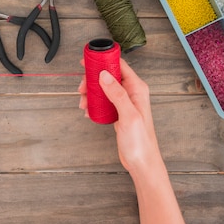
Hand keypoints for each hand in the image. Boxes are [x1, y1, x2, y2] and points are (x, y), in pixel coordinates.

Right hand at [78, 59, 159, 174]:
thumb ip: (117, 94)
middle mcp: (131, 93)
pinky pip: (103, 100)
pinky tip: (88, 110)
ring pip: (103, 88)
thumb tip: (105, 75)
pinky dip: (93, 103)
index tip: (88, 61)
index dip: (103, 60)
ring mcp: (124, 102)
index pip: (120, 66)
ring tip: (83, 101)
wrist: (141, 162)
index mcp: (137, 89)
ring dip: (91, 92)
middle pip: (108, 76)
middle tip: (82, 87)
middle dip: (92, 79)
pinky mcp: (118, 111)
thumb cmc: (141, 142)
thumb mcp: (128, 116)